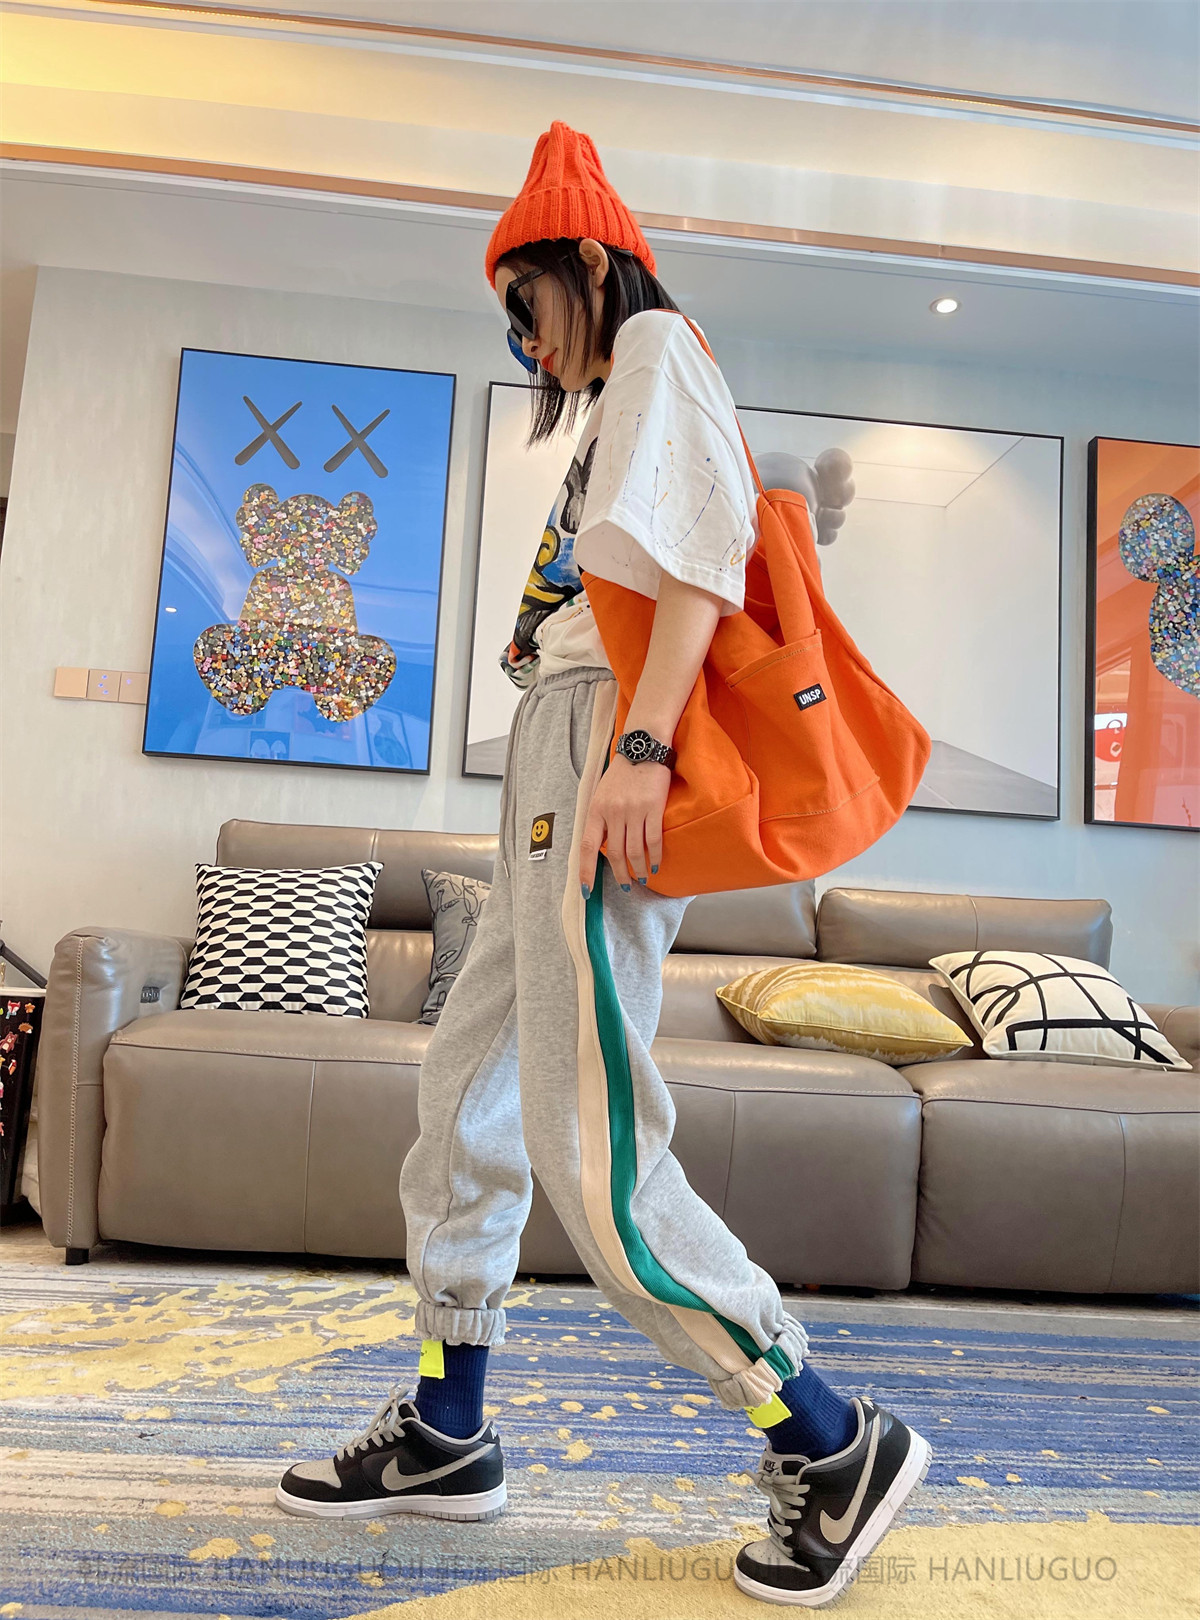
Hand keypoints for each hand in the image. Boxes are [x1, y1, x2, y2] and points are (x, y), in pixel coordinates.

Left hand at [579, 754, 668, 892]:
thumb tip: (600, 847)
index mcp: (596, 809)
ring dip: (638, 869)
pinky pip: (653, 840)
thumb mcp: (601, 794)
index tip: (587, 890)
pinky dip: (654, 856)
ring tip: (642, 878)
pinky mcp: (653, 808)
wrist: (643, 748)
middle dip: (619, 874)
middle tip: (625, 885)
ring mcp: (633, 810)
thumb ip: (600, 819)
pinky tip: (655, 865)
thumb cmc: (622, 774)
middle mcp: (613, 812)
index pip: (587, 846)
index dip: (586, 871)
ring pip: (634, 850)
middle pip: (614, 853)